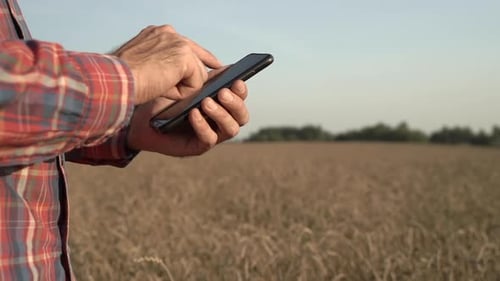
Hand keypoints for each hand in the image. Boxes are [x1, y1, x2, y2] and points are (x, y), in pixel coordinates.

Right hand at [112, 25, 220, 103]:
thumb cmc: (124, 77)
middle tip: (172, 89)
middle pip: (198, 61)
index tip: (214, 66)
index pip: (189, 46)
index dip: (202, 59)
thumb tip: (183, 75)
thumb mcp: (146, 64)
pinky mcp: (185, 57)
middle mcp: (171, 34)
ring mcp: (179, 43)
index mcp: (160, 34)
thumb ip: (166, 64)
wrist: (118, 80)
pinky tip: (164, 89)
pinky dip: (182, 92)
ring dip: (182, 87)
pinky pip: (196, 83)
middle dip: (191, 79)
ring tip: (159, 87)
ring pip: (198, 74)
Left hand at [126, 80, 248, 156]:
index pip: (241, 98)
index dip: (241, 90)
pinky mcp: (198, 147)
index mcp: (222, 103)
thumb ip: (205, 77)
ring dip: (221, 115)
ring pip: (231, 129)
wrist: (141, 116)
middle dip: (235, 103)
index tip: (236, 80)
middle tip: (222, 92)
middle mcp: (221, 121)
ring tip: (205, 102)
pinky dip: (202, 125)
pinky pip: (209, 139)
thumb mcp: (186, 83)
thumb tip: (225, 67)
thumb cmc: (165, 98)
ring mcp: (211, 134)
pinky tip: (193, 113)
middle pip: (242, 115)